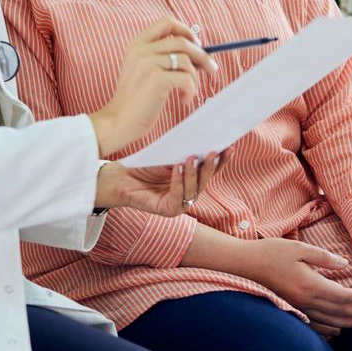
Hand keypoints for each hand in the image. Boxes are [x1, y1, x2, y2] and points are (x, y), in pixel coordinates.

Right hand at [90, 17, 216, 155]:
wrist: (119, 121)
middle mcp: (141, 49)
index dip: (186, 31)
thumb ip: (162, 57)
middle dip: (202, 55)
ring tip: (188, 92)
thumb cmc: (136, 99)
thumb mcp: (143, 70)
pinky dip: (191, 90)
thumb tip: (199, 51)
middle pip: (182, 41)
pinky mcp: (156, 79)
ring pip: (187, 61)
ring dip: (195, 78)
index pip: (167, 22)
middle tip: (210, 69)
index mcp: (137, 44)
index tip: (196, 45)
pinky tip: (184, 100)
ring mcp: (147, 63)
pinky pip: (187, 78)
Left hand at [95, 150, 228, 216]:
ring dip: (193, 173)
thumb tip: (203, 140)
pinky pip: (177, 196)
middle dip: (211, 167)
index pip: (210, 171)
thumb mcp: (169, 156)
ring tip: (192, 157)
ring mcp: (179, 204)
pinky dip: (178, 182)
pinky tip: (177, 169)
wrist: (122, 177)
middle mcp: (189, 194)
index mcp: (192, 181)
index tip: (229, 148)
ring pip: (193, 189)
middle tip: (214, 152)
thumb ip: (186, 153)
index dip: (221, 161)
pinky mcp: (168, 210)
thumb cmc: (145, 165)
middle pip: (205, 181)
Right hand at [241, 237, 351, 336]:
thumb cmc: (273, 252)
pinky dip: (327, 328)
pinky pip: (313, 322)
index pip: (340, 295)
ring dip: (345, 322)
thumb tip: (344, 263)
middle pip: (337, 310)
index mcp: (310, 284)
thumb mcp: (300, 248)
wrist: (249, 262)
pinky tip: (335, 330)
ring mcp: (298, 305)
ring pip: (327, 319)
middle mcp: (305, 299)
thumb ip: (324, 257)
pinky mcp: (293, 306)